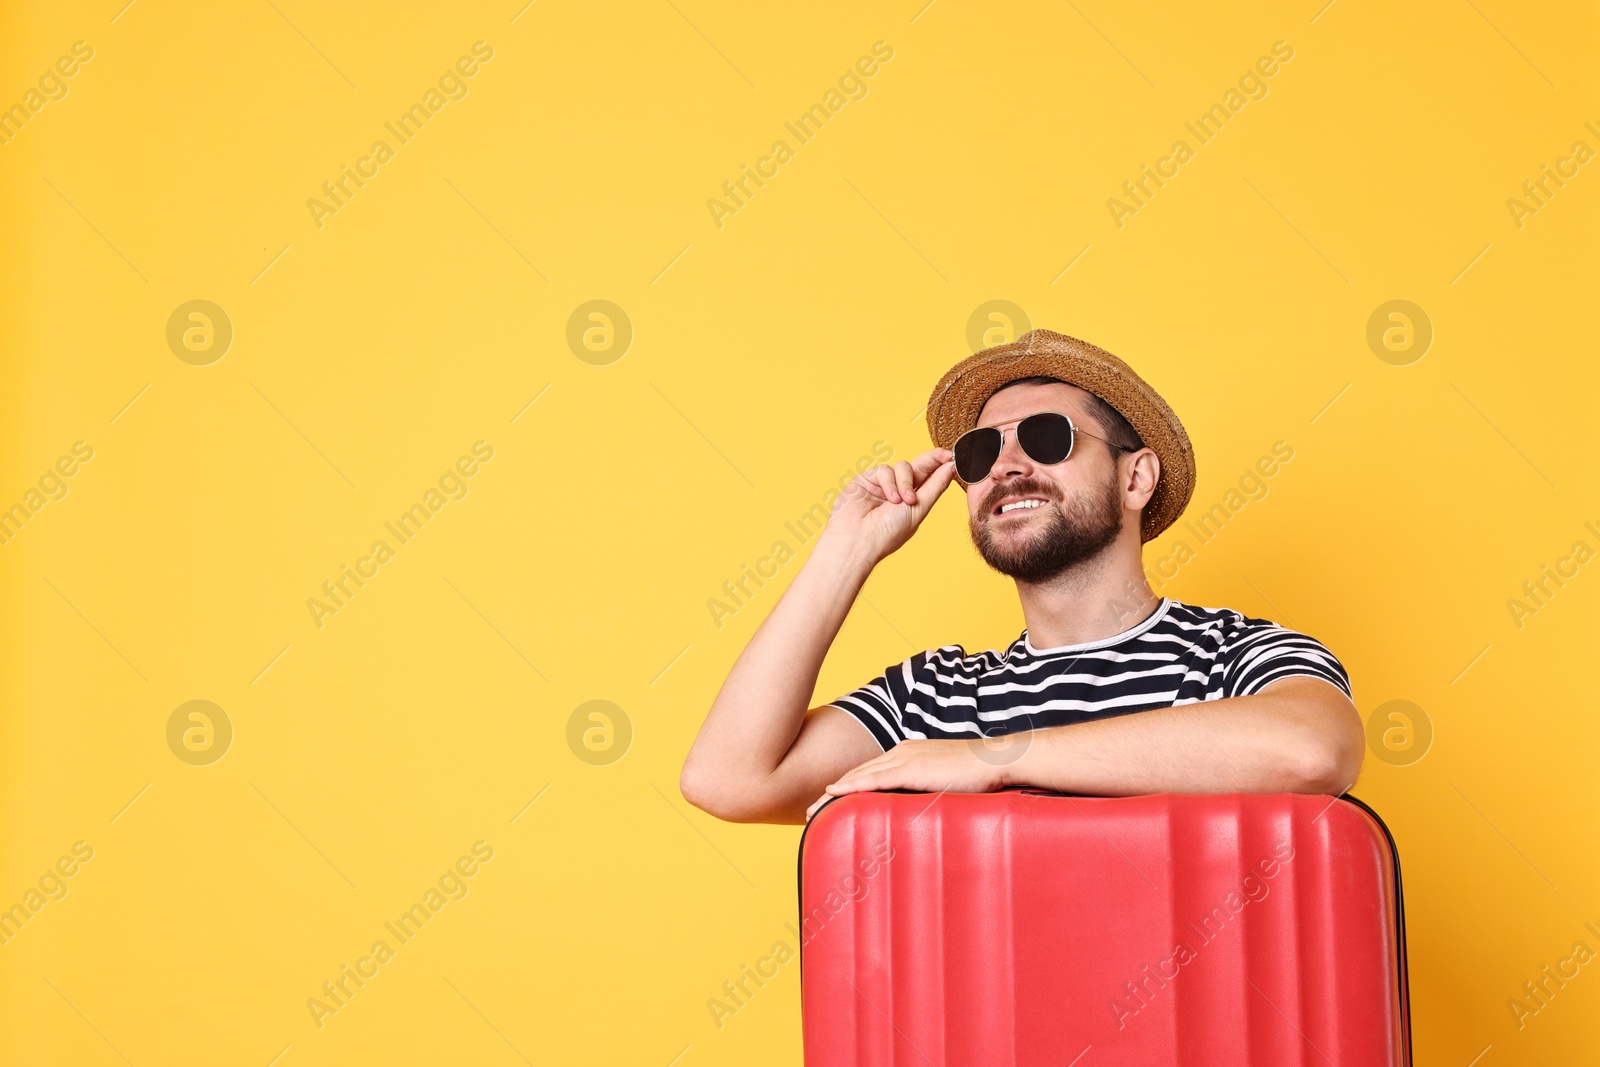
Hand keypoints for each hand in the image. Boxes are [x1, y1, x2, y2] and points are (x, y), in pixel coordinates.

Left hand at [804, 738, 1007, 819]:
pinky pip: (874, 778)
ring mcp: (905, 758)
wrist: (996, 760)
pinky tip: (834, 794)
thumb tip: (919, 811)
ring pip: (860, 776)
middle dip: (832, 792)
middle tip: (810, 811)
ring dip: (834, 793)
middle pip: (858, 773)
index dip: (847, 786)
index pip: (870, 772)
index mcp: (908, 754)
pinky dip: (851, 786)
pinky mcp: (912, 768)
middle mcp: (901, 752)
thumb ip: (928, 792)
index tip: (828, 802)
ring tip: (813, 810)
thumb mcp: (944, 781)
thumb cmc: (977, 774)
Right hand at [818, 448, 956, 564]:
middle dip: (932, 460)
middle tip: (945, 455)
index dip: (941, 465)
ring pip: (902, 466)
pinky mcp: (867, 480)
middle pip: (919, 466)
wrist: (859, 539)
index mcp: (914, 500)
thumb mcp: (919, 508)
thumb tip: (951, 467)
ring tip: (904, 501)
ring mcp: (883, 485)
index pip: (930, 477)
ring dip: (906, 482)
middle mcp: (899, 490)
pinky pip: (885, 470)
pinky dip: (890, 483)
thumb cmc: (889, 532)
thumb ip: (935, 486)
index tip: (952, 458)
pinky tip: (889, 499)